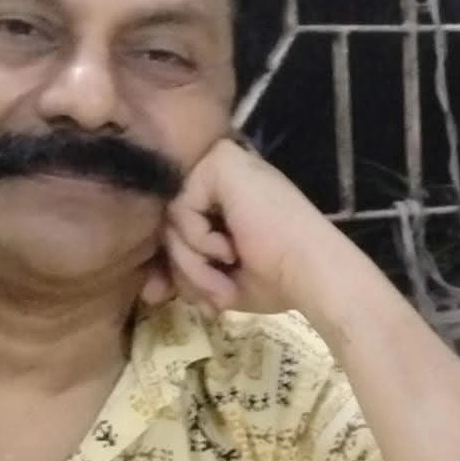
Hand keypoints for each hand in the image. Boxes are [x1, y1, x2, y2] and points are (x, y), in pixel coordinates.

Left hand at [141, 138, 350, 317]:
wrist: (310, 271)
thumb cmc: (279, 278)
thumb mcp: (220, 281)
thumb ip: (188, 275)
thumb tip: (149, 293)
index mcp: (227, 200)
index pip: (178, 226)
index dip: (177, 265)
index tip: (180, 299)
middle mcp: (222, 177)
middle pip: (170, 225)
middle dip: (184, 271)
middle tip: (214, 299)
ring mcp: (220, 163)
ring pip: (172, 219)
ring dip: (192, 263)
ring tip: (225, 279)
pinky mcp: (220, 161)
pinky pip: (180, 207)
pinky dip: (198, 239)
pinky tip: (228, 248)